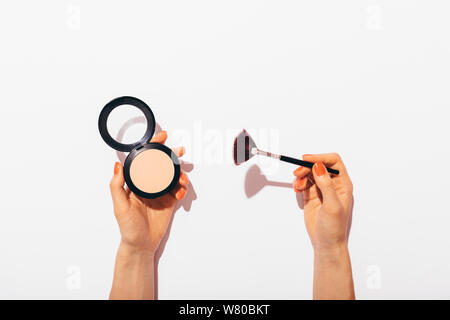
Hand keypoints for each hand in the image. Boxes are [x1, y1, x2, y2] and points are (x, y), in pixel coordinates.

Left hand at [109, 130, 188, 254]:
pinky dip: (183, 189)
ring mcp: (160, 192)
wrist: (142, 245)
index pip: (144, 160)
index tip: (161, 137)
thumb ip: (117, 186)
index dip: (152, 147)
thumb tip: (117, 165)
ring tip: (184, 179)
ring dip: (181, 173)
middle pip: (162, 164)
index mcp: (136, 182)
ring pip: (173, 176)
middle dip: (172, 156)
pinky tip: (181, 193)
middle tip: (180, 150)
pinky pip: (179, 189)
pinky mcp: (170, 201)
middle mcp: (149, 184)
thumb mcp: (119, 207)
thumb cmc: (128, 228)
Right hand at [293, 153, 352, 250]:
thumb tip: (318, 167)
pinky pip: (303, 183)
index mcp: (343, 185)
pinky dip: (298, 183)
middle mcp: (333, 185)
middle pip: (319, 166)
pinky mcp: (311, 196)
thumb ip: (326, 185)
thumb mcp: (332, 205)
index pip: (333, 162)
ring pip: (310, 174)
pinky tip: (297, 189)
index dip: (320, 158)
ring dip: (301, 175)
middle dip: (307, 167)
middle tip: (298, 172)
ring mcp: (321, 190)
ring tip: (297, 185)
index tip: (307, 160)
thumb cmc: (334, 228)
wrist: (326, 243)